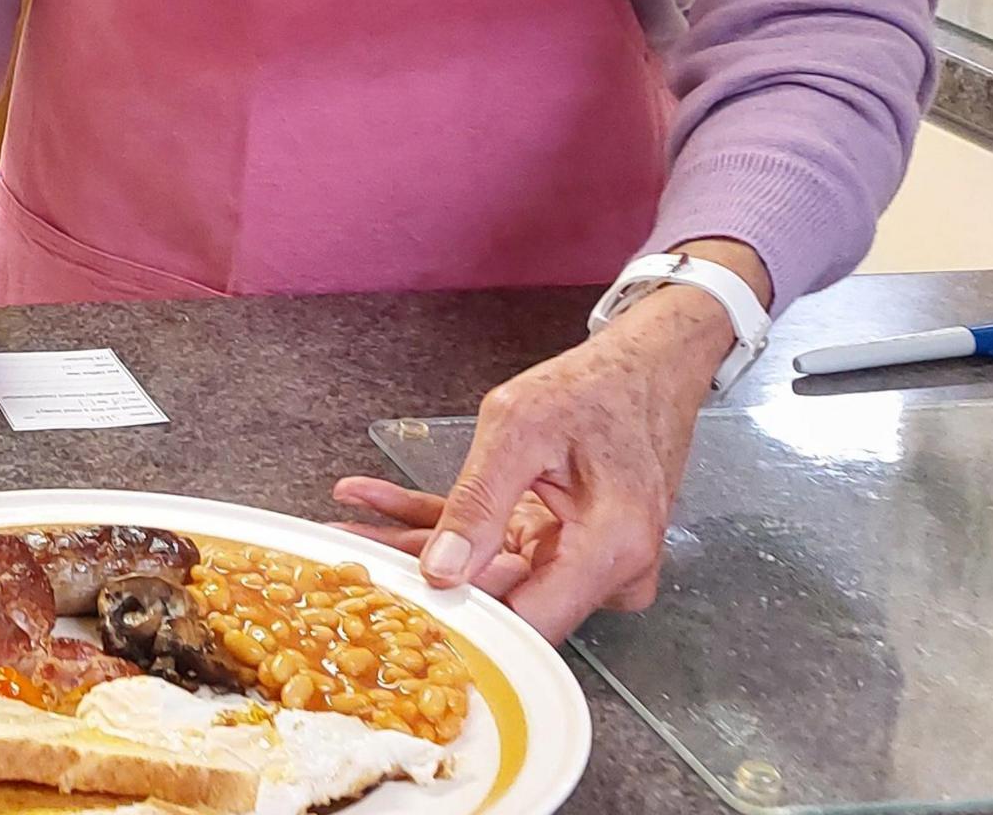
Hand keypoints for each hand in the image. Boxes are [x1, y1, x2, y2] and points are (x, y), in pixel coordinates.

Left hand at [323, 286, 729, 637]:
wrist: (645, 370)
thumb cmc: (597, 387)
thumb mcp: (521, 430)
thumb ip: (480, 503)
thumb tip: (442, 571)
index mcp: (611, 549)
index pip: (526, 620)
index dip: (461, 619)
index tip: (394, 603)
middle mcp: (607, 572)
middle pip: (503, 599)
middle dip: (422, 579)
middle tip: (349, 561)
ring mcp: (588, 565)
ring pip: (489, 572)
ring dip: (420, 549)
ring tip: (347, 530)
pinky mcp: (566, 548)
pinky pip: (497, 547)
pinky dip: (442, 527)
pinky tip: (376, 506)